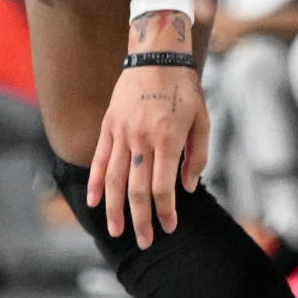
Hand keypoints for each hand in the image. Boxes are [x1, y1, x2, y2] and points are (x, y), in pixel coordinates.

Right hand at [88, 63, 211, 241]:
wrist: (157, 54)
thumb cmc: (185, 89)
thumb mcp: (203, 120)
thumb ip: (198, 156)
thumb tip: (187, 188)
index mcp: (169, 140)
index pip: (163, 187)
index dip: (166, 211)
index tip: (170, 226)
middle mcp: (142, 139)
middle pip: (138, 190)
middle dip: (141, 220)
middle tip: (145, 242)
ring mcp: (122, 133)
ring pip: (116, 180)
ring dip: (115, 210)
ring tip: (116, 233)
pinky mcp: (109, 126)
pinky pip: (101, 159)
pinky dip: (97, 182)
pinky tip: (94, 202)